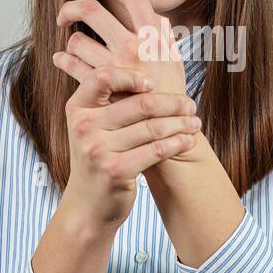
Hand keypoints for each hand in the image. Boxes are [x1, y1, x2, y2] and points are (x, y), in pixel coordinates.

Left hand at [53, 0, 187, 95]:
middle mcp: (134, 46)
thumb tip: (154, 14)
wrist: (167, 131)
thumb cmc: (171, 94)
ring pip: (77, 40)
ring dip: (70, 42)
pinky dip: (63, 60)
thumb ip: (163, 34)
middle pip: (92, 10)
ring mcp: (116, 67)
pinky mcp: (101, 88)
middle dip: (71, 8)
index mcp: (154, 35)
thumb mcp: (174, 59)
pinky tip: (62, 60)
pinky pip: (71, 65)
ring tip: (72, 48)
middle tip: (65, 16)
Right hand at [55, 63, 200, 226]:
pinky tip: (188, 140)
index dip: (132, 75)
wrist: (87, 205)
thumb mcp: (92, 126)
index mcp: (77, 108)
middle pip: (139, 103)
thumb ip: (110, 99)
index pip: (104, 77)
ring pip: (153, 127)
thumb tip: (148, 66)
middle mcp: (84, 126)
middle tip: (190, 104)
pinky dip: (177, 143)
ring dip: (181, 123)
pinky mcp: (115, 170)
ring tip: (194, 122)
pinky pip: (156, 150)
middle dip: (173, 103)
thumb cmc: (98, 158)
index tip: (153, 83)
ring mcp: (98, 150)